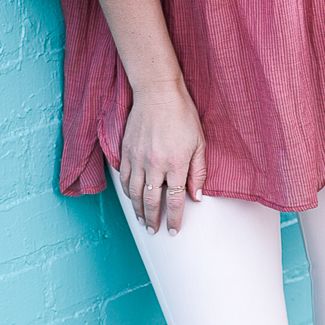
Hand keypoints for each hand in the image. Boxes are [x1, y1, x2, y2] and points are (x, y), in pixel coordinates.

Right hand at [118, 79, 206, 235]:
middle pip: (151, 202)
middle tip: (154, 231)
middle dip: (153, 220)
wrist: (157, 93)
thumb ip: (199, 172)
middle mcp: (154, 164)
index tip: (174, 230)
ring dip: (138, 210)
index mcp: (176, 164)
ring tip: (143, 221)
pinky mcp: (126, 151)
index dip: (174, 219)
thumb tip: (197, 196)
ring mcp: (138, 158)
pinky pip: (125, 178)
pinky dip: (128, 193)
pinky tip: (132, 199)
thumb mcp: (199, 143)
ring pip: (134, 193)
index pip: (174, 200)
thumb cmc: (183, 115)